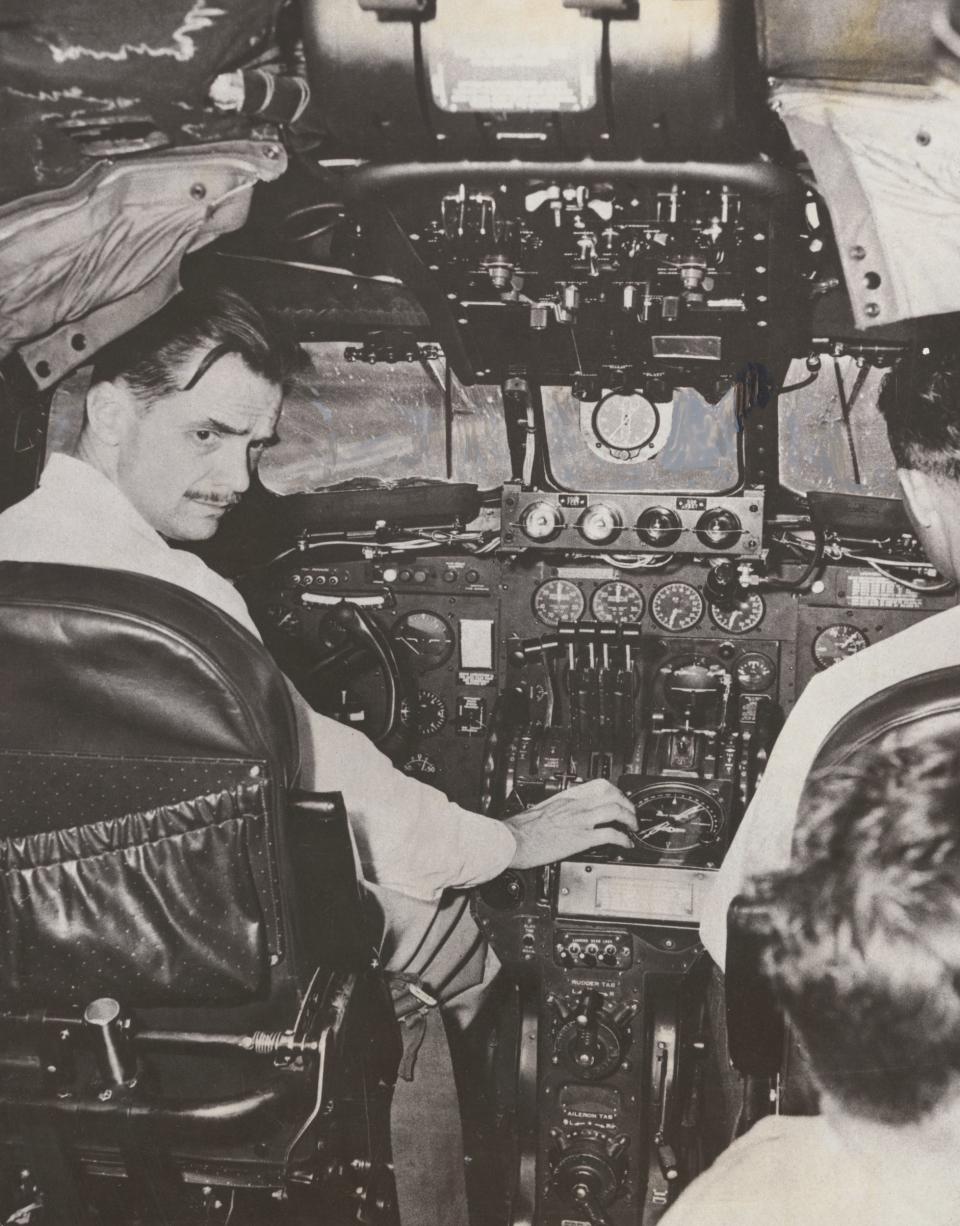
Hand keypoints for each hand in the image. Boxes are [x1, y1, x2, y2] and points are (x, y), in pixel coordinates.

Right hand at [504, 779, 637, 868]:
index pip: (599, 785)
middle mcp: (576, 805)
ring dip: (630, 819)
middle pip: (612, 795)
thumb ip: (561, 808)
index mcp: (568, 797)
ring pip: (615, 811)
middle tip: (632, 814)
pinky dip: (623, 839)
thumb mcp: (545, 808)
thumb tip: (570, 813)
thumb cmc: (523, 827)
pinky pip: (609, 835)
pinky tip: (626, 844)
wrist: (514, 839)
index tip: (621, 799)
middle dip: (628, 804)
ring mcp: (579, 821)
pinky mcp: (580, 838)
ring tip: (633, 828)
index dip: (616, 791)